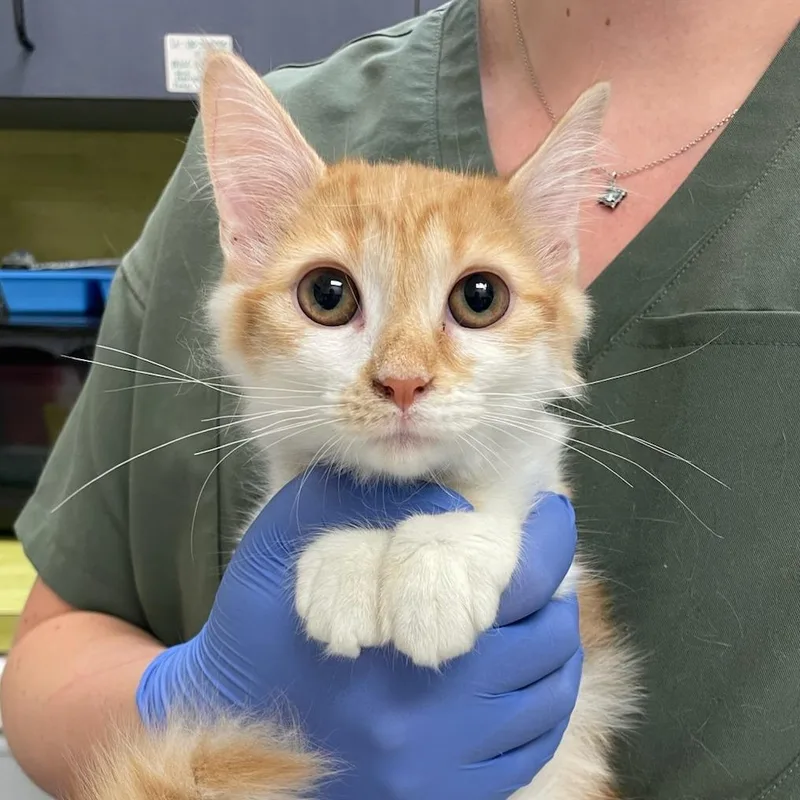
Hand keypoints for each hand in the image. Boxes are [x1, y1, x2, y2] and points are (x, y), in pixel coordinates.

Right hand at [136, 469, 581, 799]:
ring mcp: (449, 762)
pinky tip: (530, 673)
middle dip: (557, 589)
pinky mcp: (451, 794)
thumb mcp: (276, 554)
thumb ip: (342, 507)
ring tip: (541, 609)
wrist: (229, 738)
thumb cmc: (255, 636)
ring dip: (556, 643)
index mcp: (405, 640)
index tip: (553, 512)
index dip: (548, 540)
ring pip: (547, 695)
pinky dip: (545, 703)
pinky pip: (531, 748)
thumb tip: (438, 494)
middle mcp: (439, 713)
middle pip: (545, 640)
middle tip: (549, 559)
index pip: (517, 582)